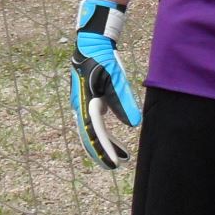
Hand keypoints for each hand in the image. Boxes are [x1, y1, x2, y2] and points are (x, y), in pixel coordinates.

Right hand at [70, 0, 140, 168]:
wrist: (91, 46)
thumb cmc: (103, 60)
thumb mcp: (116, 79)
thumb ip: (124, 101)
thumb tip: (134, 125)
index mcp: (85, 103)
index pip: (95, 132)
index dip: (104, 149)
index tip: (114, 163)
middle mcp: (81, 107)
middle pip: (90, 137)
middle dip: (102, 154)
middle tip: (116, 168)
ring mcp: (83, 106)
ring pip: (93, 133)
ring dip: (105, 146)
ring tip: (123, 158)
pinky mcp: (89, 103)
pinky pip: (96, 125)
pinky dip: (105, 136)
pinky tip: (117, 143)